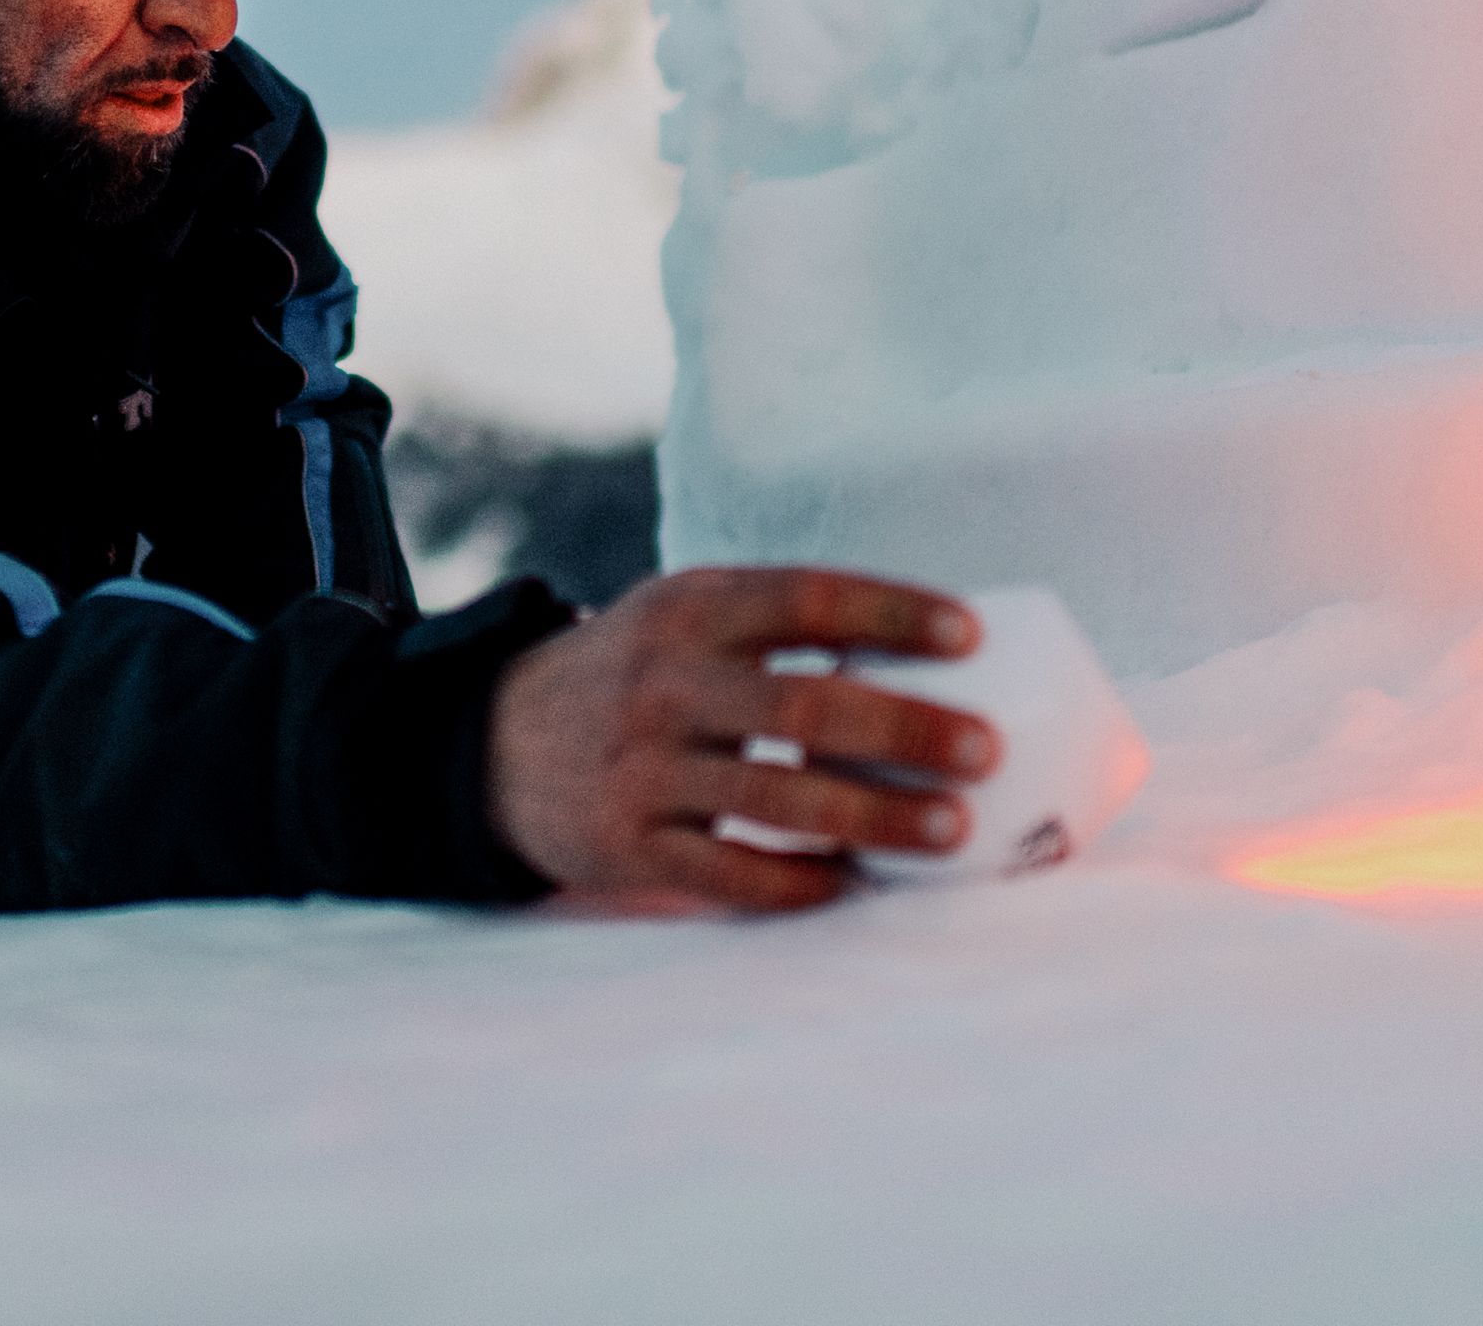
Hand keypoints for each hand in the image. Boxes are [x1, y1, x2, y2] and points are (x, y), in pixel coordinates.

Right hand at [484, 566, 1000, 910]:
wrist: (497, 744)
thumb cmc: (636, 674)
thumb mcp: (681, 616)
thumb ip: (774, 622)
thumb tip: (932, 647)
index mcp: (688, 609)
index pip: (804, 598)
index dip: (892, 613)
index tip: (970, 635)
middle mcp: (663, 683)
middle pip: (804, 706)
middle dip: (907, 730)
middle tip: (986, 750)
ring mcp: (643, 768)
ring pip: (779, 801)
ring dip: (877, 817)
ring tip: (954, 828)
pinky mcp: (628, 844)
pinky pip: (731, 874)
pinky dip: (801, 882)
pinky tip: (857, 883)